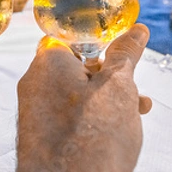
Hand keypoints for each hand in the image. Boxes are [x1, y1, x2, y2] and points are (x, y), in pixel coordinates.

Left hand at [15, 25, 151, 171]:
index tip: (122, 56)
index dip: (100, 46)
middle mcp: (34, 84)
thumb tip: (136, 30)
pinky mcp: (40, 137)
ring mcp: (35, 112)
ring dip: (107, 100)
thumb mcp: (119, 88)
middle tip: (135, 92)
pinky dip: (91, 120)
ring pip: (76, 95)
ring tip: (135, 114)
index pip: (72, 39)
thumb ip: (126, 55)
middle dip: (110, 78)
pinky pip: (67, 118)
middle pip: (76, 68)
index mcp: (48, 62)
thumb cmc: (92, 140)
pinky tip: (114, 133)